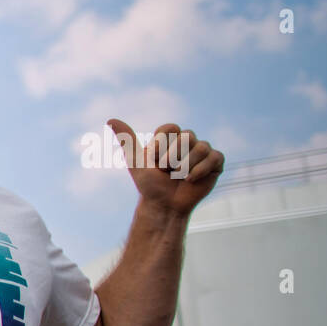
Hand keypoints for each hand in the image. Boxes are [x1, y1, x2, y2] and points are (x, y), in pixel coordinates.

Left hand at [107, 119, 224, 216]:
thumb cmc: (149, 185)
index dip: (161, 144)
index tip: (154, 160)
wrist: (164, 205)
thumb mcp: (136, 162)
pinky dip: (201, 170)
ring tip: (179, 177)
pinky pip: (215, 157)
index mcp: (170, 138)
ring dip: (186, 166)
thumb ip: (126, 140)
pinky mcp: (215, 163)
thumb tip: (111, 119)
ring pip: (201, 147)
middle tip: (167, 171)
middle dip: (173, 157)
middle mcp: (187, 141)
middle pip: (187, 136)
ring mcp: (202, 151)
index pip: (171, 128)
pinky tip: (190, 180)